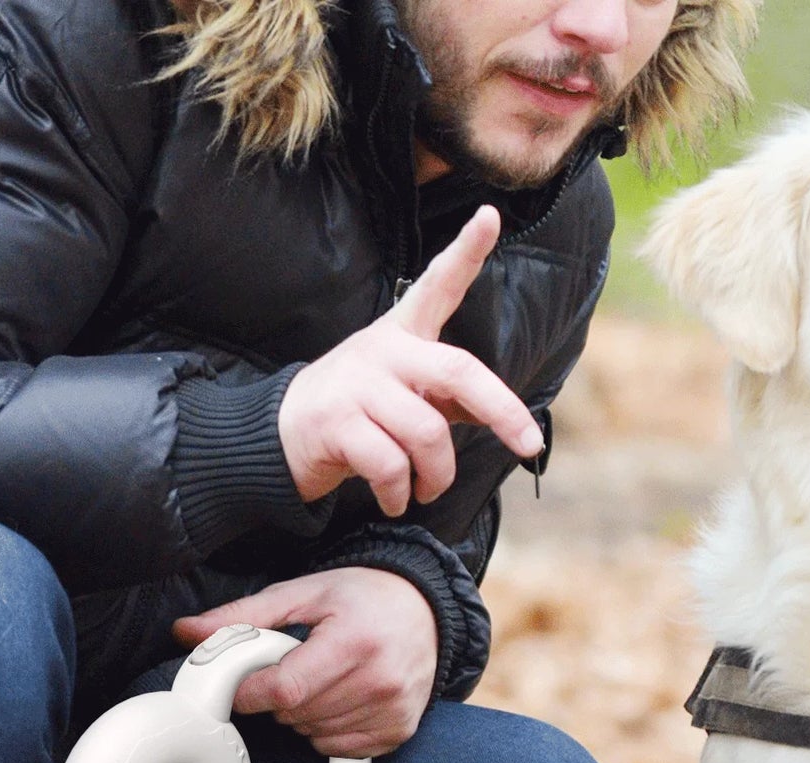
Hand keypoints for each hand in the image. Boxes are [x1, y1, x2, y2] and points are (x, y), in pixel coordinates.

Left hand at [173, 569, 437, 757]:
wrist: (427, 610)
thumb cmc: (364, 598)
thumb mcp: (303, 593)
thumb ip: (243, 616)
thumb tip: (186, 632)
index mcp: (353, 641)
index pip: (284, 690)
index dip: (251, 693)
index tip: (245, 685)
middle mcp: (380, 679)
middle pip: (296, 715)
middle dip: (279, 699)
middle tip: (293, 671)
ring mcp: (394, 708)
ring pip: (315, 735)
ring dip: (303, 716)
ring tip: (320, 682)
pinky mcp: (401, 729)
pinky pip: (342, 749)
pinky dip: (329, 731)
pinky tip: (339, 701)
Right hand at [278, 206, 543, 517]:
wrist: (281, 437)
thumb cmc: (360, 414)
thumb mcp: (409, 397)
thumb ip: (454, 400)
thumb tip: (510, 420)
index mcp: (403, 335)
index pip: (437, 286)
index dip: (465, 252)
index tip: (490, 215)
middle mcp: (383, 350)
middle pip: (458, 372)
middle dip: (503, 412)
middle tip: (528, 445)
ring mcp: (357, 384)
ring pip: (428, 434)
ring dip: (437, 476)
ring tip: (426, 489)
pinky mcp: (336, 421)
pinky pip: (391, 466)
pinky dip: (401, 493)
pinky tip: (395, 500)